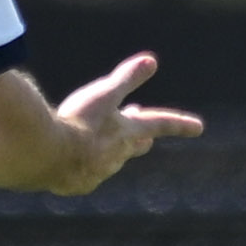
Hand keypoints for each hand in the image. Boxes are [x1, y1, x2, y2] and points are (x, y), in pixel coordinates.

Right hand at [54, 51, 204, 190]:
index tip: (199, 127)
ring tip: (100, 143)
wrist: (46, 156)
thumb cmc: (77, 123)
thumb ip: (126, 79)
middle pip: (136, 146)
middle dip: (140, 139)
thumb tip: (151, 61)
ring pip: (111, 160)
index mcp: (128, 133)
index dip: (179, 123)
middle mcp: (118, 156)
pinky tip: (73, 161)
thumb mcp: (103, 95)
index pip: (160, 124)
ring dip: (109, 150)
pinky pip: (86, 173)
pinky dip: (83, 164)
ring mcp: (99, 172)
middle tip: (145, 136)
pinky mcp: (78, 184)